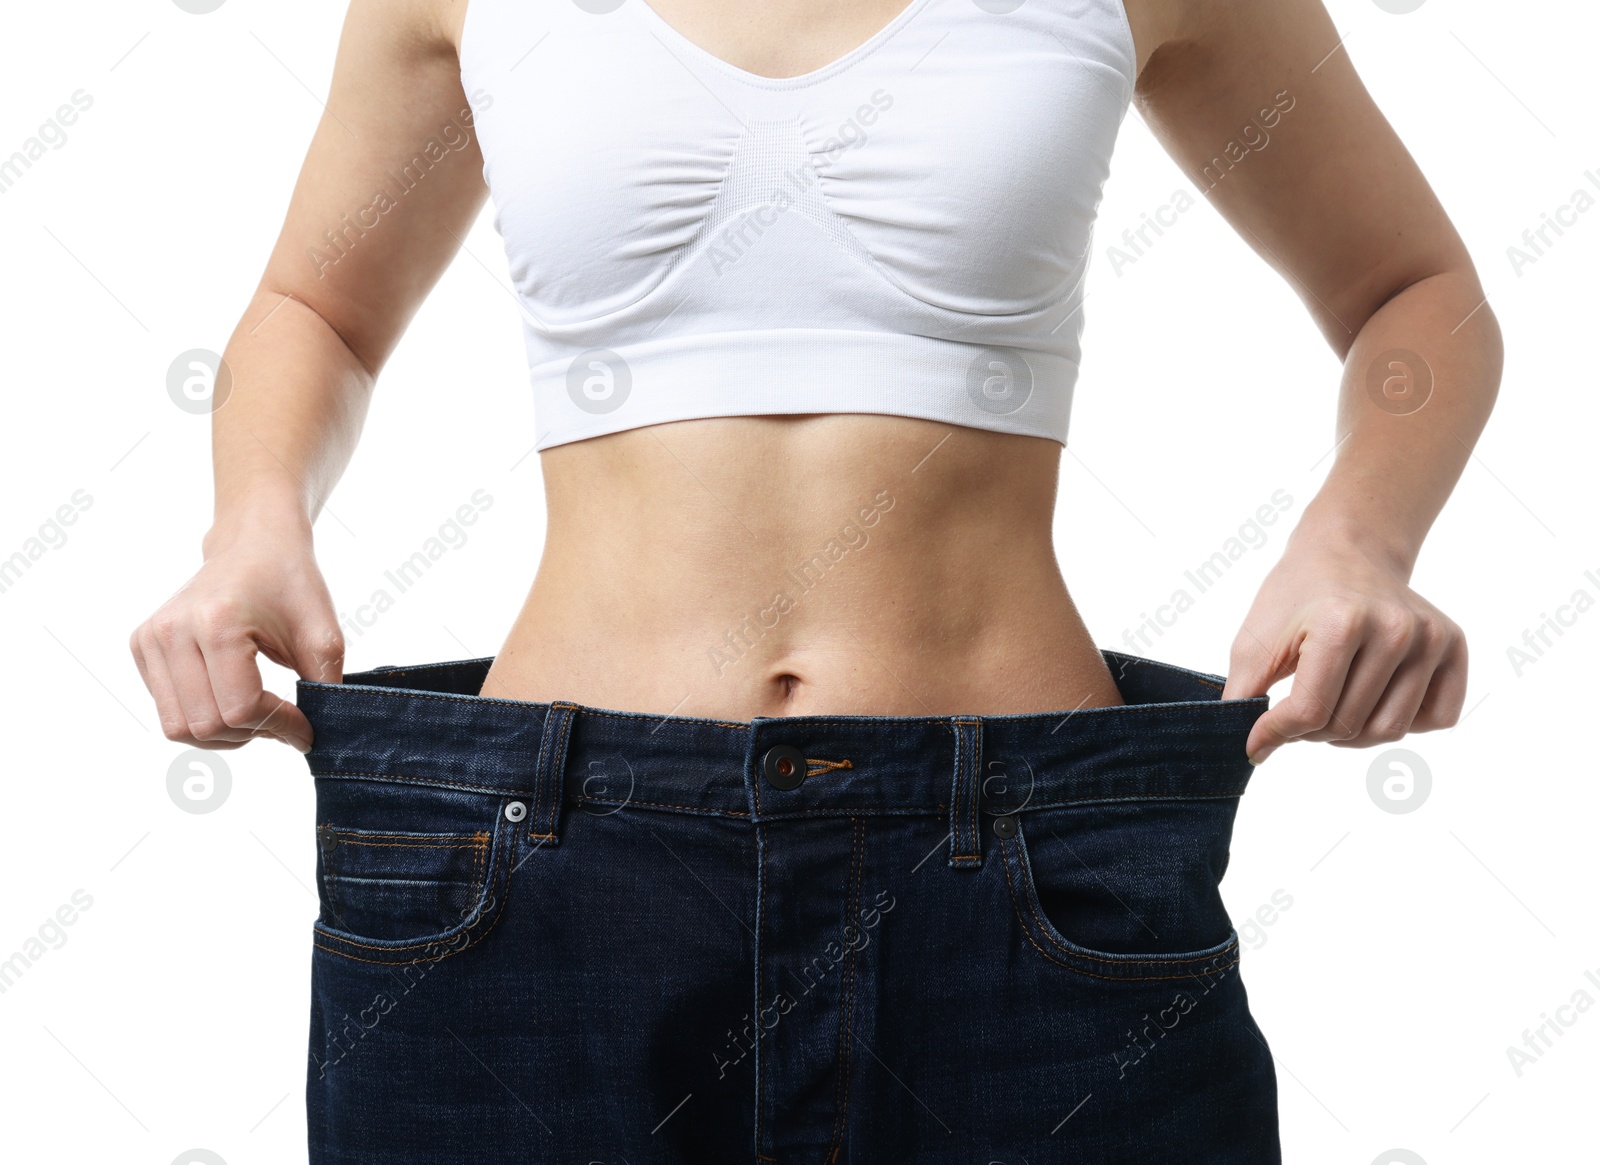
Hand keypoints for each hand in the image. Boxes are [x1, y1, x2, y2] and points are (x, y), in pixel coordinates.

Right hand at [130, 514, 341, 751]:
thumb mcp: (322, 635)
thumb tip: (314, 742)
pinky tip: (231, 696)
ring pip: (180, 727)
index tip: (307, 727)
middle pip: (207, 725)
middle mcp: (172, 631)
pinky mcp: (141, 646)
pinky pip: (168, 711)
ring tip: (258, 714)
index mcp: (216, 623)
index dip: (280, 727)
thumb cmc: (290, 583)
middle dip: (253, 734)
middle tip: (284, 721)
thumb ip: (322, 689)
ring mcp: (150, 639)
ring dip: (225, 735)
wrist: (253, 544)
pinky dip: (203, 718)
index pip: (241, 708)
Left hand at [1221, 530, 1466, 764]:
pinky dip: (1402, 722)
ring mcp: (1431, 637)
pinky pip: (1436, 719)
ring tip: (1330, 707)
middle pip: (1349, 726)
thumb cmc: (1297, 596)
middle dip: (1311, 732)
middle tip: (1296, 711)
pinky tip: (1374, 697)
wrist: (1347, 551)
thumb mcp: (1255, 639)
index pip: (1310, 710)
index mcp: (1342, 622)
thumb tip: (1248, 749)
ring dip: (1352, 734)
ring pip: (1390, 730)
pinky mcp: (1454, 646)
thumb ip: (1244, 694)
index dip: (1275, 734)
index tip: (1256, 741)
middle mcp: (1395, 629)